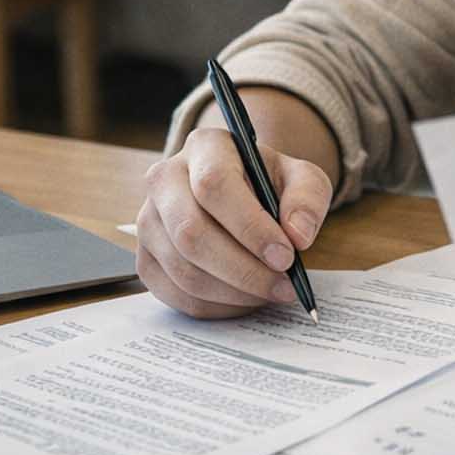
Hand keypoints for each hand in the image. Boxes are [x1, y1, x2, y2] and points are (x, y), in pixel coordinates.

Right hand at [136, 125, 331, 318]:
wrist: (239, 193)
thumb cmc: (268, 184)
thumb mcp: (301, 178)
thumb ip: (308, 199)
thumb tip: (297, 235)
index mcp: (204, 147)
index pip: (214, 185)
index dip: (250, 226)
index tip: (286, 256)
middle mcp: (164, 179)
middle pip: (191, 233)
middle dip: (243, 270)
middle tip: (283, 286)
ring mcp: (148, 221)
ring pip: (183, 270)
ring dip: (233, 292)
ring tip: (270, 292)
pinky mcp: (145, 259)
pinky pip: (176, 294)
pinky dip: (216, 306)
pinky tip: (244, 299)